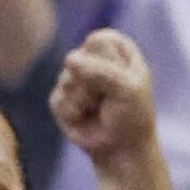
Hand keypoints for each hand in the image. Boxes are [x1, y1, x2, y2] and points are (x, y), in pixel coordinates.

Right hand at [50, 29, 158, 168]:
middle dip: (92, 82)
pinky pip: (57, 99)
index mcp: (116, 48)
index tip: (119, 77)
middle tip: (108, 97)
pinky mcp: (60, 99)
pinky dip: (72, 112)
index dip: (105, 60)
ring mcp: (74, 78)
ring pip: (65, 79)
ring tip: (97, 109)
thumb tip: (68, 59)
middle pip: (79, 58)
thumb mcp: (126, 88)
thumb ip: (100, 70)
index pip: (99, 40)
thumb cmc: (131, 115)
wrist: (120, 148)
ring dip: (83, 99)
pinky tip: (84, 118)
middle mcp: (93, 59)